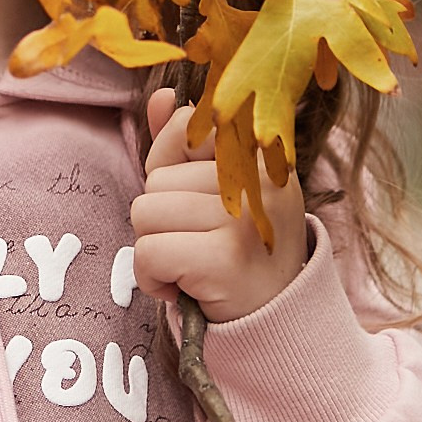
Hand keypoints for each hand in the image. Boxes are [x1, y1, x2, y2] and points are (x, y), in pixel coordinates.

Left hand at [130, 86, 307, 322]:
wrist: (277, 324)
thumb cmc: (240, 253)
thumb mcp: (220, 191)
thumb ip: (187, 144)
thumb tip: (163, 97)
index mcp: (261, 154)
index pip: (186, 127)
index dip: (172, 168)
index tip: (198, 203)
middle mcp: (260, 180)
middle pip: (156, 179)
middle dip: (162, 218)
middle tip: (200, 246)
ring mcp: (244, 218)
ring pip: (145, 213)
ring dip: (156, 248)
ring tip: (194, 267)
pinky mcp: (224, 258)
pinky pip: (147, 251)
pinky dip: (153, 278)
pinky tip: (183, 289)